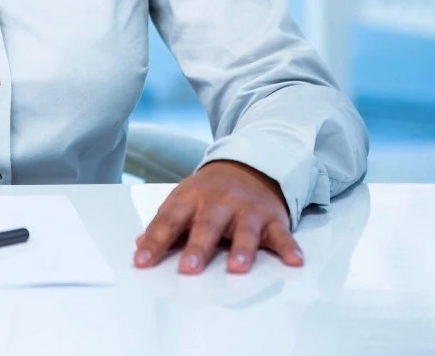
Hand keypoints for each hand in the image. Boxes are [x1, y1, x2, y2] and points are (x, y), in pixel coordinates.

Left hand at [133, 159, 304, 273]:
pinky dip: (289, 247)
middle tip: (189, 269)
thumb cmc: (209, 192)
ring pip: (245, 231)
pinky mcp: (272, 218)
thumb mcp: (183, 200)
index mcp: (190, 198)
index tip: (141, 261)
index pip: (169, 220)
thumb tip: (139, 245)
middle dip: (198, 247)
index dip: (155, 241)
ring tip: (237, 269)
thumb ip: (165, 223)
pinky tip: (294, 261)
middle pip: (207, 226)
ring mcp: (247, 209)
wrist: (249, 165)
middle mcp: (218, 202)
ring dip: (242, 250)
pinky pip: (282, 234)